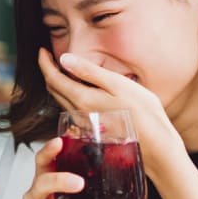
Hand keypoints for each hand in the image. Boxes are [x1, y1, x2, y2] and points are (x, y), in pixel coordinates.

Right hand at [19, 137, 100, 198]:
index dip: (48, 151)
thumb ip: (79, 183)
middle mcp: (33, 198)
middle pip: (42, 183)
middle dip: (60, 181)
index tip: (60, 142)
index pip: (41, 162)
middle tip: (79, 183)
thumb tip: (113, 164)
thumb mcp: (64, 198)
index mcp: (41, 183)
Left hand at [38, 48, 177, 169]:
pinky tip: (78, 89)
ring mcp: (83, 124)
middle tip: (49, 57)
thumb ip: (89, 72)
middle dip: (48, 71)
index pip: (53, 78)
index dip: (44, 63)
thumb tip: (64, 59)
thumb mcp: (117, 84)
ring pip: (61, 100)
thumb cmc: (143, 113)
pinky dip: (68, 94)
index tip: (42, 50)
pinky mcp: (91, 129)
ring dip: (57, 83)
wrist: (155, 147)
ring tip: (61, 69)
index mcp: (82, 99)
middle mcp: (77, 113)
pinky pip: (72, 109)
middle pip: (54, 90)